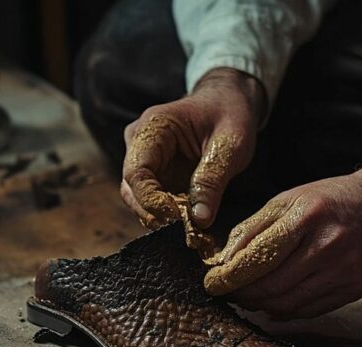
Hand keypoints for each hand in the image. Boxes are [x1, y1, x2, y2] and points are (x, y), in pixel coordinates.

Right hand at [121, 68, 265, 228]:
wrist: (229, 102)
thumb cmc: (230, 115)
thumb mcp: (230, 145)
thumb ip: (212, 180)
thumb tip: (199, 220)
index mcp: (153, 126)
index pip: (136, 172)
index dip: (151, 200)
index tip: (178, 218)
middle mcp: (139, 142)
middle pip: (131, 190)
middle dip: (156, 213)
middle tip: (187, 230)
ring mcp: (144, 160)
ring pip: (138, 199)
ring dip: (161, 217)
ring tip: (190, 227)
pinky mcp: (155, 175)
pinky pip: (153, 200)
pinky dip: (169, 215)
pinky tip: (190, 221)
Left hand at [204, 163, 361, 318]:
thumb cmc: (333, 199)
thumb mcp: (290, 198)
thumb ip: (255, 227)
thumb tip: (226, 259)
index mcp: (307, 217)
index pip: (257, 256)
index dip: (230, 275)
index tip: (213, 282)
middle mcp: (327, 247)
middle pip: (270, 286)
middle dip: (241, 293)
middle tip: (226, 292)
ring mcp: (343, 272)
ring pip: (287, 304)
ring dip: (260, 304)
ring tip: (247, 297)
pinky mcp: (353, 290)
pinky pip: (309, 311)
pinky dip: (285, 311)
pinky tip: (273, 303)